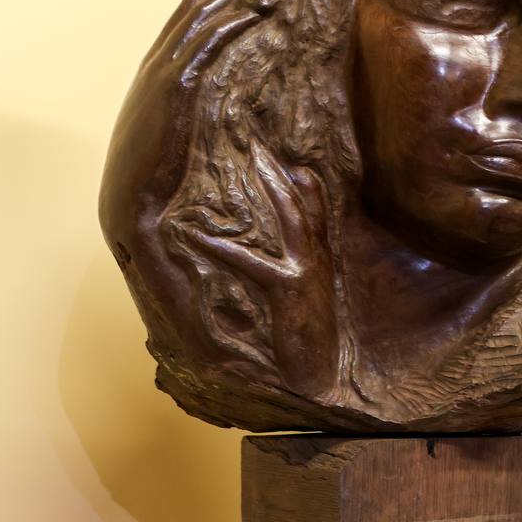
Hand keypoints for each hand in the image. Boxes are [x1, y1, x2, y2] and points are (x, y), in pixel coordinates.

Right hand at [99, 0, 261, 240]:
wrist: (132, 194)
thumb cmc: (152, 169)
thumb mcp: (166, 128)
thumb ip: (182, 107)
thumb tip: (205, 104)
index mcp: (154, 70)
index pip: (183, 18)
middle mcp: (157, 62)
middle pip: (191, 7)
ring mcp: (164, 72)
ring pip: (199, 19)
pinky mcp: (177, 87)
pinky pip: (206, 45)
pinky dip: (229, 24)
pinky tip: (253, 13)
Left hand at [165, 140, 346, 402]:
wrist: (323, 379)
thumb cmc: (311, 352)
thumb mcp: (306, 308)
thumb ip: (293, 281)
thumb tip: (273, 267)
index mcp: (319, 265)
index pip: (315, 214)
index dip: (305, 185)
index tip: (292, 160)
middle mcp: (318, 262)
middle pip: (303, 203)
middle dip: (281, 172)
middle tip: (259, 142)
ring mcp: (307, 273)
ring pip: (293, 217)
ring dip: (273, 185)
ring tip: (252, 159)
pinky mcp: (290, 291)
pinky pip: (255, 263)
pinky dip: (224, 249)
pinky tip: (197, 236)